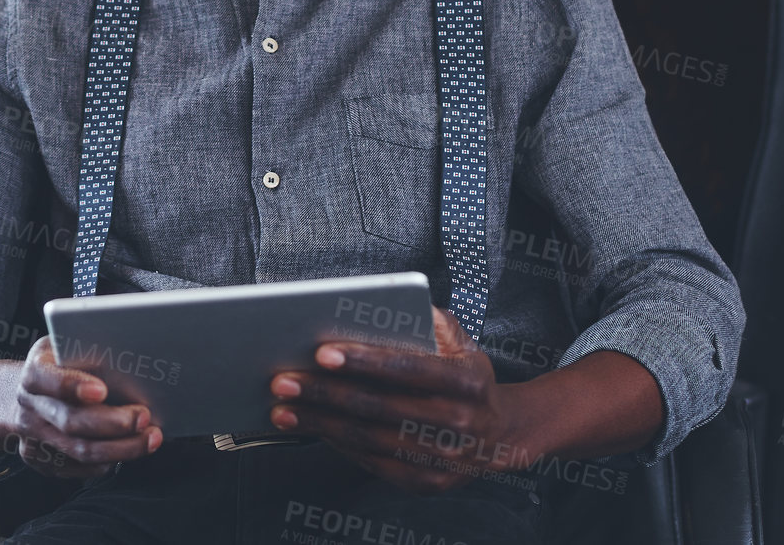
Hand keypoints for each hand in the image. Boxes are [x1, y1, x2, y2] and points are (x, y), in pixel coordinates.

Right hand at [9, 336, 162, 477]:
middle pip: (70, 422)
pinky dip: (110, 460)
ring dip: (121, 448)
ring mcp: (33, 439)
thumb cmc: (57, 366)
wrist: (23, 396)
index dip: (72, 385)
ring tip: (150, 438)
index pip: (46, 379)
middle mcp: (29, 408)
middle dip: (113, 422)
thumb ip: (87, 353)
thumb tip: (129, 360)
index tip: (102, 390)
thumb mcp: (65, 348)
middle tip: (144, 417)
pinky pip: (81, 468)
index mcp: (33, 374)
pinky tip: (129, 448)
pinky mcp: (43, 462)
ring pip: (79, 451)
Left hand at [269, 307, 525, 492]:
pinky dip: (336, 444)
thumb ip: (425, 318)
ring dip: (319, 423)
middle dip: (325, 393)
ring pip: (369, 438)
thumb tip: (379, 302)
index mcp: (469, 381)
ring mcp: (443, 458)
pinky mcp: (426, 482)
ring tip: (282, 407)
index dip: (364, 361)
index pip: (408, 368)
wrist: (500, 435)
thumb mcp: (459, 340)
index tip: (321, 352)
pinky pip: (372, 463)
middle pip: (379, 406)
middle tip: (283, 379)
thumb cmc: (464, 375)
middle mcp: (459, 423)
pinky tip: (310, 427)